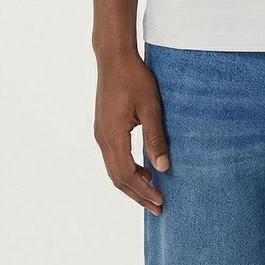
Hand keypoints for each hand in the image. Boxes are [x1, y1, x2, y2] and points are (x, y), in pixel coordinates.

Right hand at [93, 48, 170, 213]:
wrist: (114, 57)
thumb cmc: (134, 78)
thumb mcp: (151, 107)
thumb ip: (156, 138)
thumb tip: (163, 168)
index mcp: (113, 135)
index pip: (127, 174)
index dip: (144, 190)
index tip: (160, 201)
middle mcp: (102, 138)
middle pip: (118, 178)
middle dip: (138, 194)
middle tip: (158, 207)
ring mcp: (100, 133)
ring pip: (114, 169)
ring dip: (132, 183)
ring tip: (152, 193)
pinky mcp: (103, 128)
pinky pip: (113, 158)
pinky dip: (126, 170)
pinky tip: (143, 170)